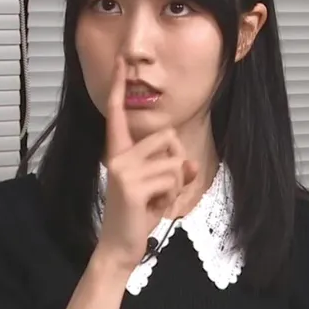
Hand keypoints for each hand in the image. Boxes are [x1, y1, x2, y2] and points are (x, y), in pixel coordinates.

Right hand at [94, 56, 197, 271]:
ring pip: (175, 161)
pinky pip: (172, 178)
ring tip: (156, 201)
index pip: (117, 114)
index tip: (119, 61)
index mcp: (119, 152)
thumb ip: (175, 171)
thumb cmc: (137, 215)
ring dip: (176, 184)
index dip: (118, 87)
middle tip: (160, 190)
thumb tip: (191, 164)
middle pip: (168, 138)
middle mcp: (117, 155)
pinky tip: (153, 209)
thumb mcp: (160, 189)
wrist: (121, 247)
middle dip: (177, 164)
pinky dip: (171, 196)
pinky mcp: (131, 184)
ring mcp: (123, 168)